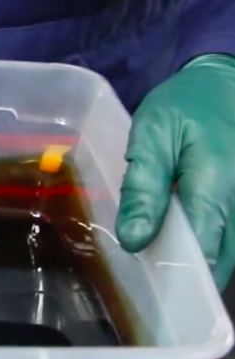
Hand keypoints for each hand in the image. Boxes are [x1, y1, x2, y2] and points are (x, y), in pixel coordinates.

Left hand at [116, 54, 234, 289]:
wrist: (227, 82)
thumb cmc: (187, 104)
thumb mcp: (153, 135)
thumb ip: (144, 187)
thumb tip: (134, 240)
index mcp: (218, 186)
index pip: (201, 253)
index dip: (172, 273)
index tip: (144, 276)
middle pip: (221, 262)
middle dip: (185, 273)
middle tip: (148, 267)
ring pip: (230, 254)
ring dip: (199, 260)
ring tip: (162, 249)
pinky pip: (232, 238)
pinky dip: (210, 242)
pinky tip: (180, 233)